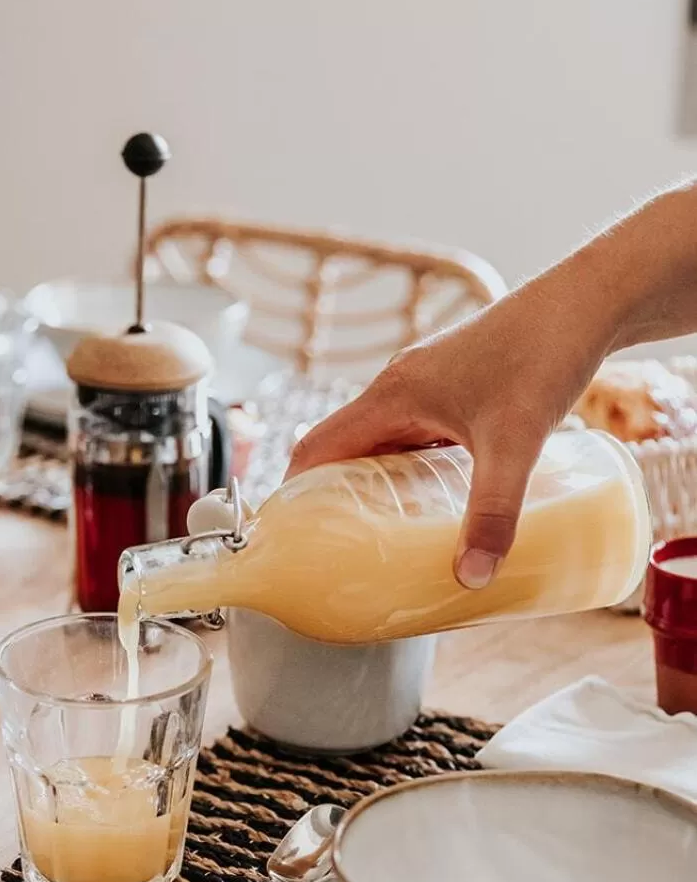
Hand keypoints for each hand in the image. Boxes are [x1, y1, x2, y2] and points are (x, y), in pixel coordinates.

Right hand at [285, 281, 612, 588]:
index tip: (294, 539)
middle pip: (346, 450)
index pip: (316, 447)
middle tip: (341, 552)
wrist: (586, 303)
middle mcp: (400, 387)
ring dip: (378, 487)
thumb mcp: (514, 443)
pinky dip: (415, 470)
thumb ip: (493, 513)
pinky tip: (440, 501)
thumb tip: (471, 578)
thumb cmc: (542, 354)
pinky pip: (418, 436)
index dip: (295, 494)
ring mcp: (429, 385)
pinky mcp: (458, 387)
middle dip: (337, 500)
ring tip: (385, 538)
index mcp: (391, 395)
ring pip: (385, 444)